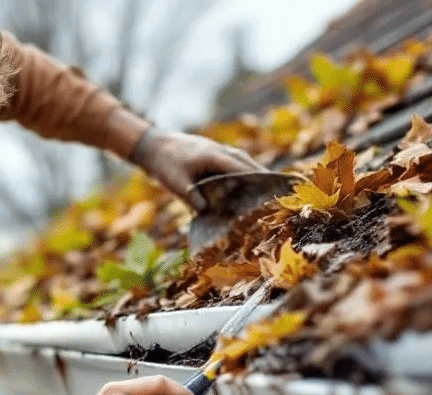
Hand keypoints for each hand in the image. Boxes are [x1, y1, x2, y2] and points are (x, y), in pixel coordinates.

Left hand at [129, 127, 264, 210]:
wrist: (153, 146)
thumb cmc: (165, 165)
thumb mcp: (175, 184)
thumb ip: (191, 198)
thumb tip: (207, 211)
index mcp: (212, 155)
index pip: (240, 167)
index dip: (256, 178)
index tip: (270, 188)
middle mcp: (218, 150)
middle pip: (246, 162)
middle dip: (261, 175)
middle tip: (278, 190)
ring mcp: (217, 149)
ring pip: (242, 159)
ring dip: (254, 171)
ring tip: (268, 187)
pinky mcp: (214, 152)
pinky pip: (234, 160)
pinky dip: (244, 169)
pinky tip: (248, 181)